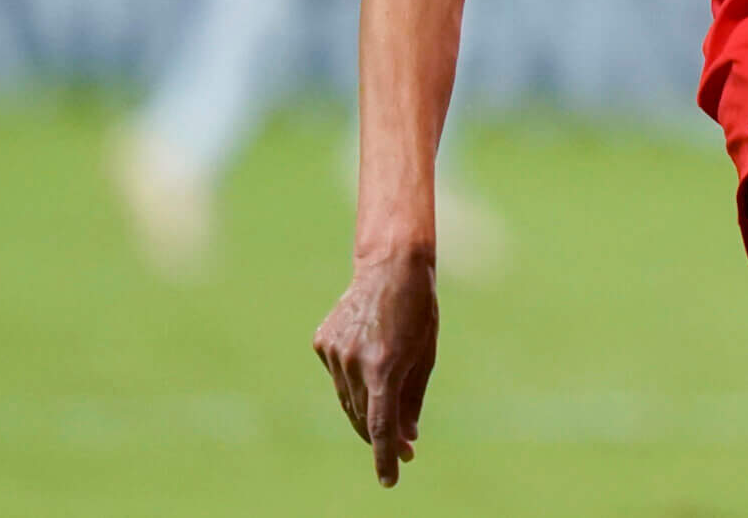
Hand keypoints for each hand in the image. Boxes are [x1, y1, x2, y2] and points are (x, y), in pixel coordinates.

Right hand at [313, 252, 438, 486]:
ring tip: (390, 406)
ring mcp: (334, 352)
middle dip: (383, 437)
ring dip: (367, 412)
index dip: (385, 457)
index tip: (390, 480)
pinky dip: (354, 381)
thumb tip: (406, 438)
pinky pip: (339, 376)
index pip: (381, 426)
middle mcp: (354, 362)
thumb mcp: (425, 356)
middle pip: (364, 417)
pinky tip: (368, 364)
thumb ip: (412, 400)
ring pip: (348, 400)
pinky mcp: (322, 342)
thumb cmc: (418, 310)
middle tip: (404, 450)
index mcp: (384, 366)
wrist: (391, 265)